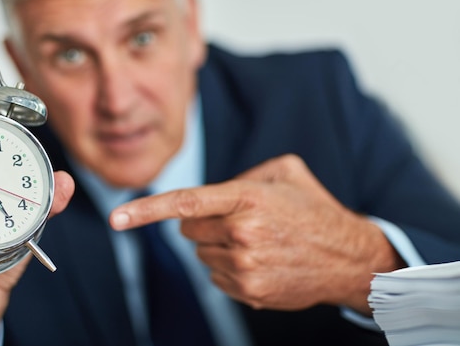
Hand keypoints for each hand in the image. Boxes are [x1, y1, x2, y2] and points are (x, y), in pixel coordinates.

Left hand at [110, 154, 402, 314]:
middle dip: (204, 224)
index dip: (147, 210)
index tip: (116, 219)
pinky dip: (229, 268)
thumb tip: (212, 194)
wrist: (348, 258)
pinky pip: (215, 277)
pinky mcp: (249, 291)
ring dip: (218, 247)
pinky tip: (260, 262)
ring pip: (202, 255)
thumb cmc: (314, 210)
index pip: (186, 202)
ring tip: (257, 243)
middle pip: (188, 230)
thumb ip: (244, 172)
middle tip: (239, 221)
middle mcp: (242, 232)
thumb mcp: (286, 172)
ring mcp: (245, 266)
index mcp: (247, 198)